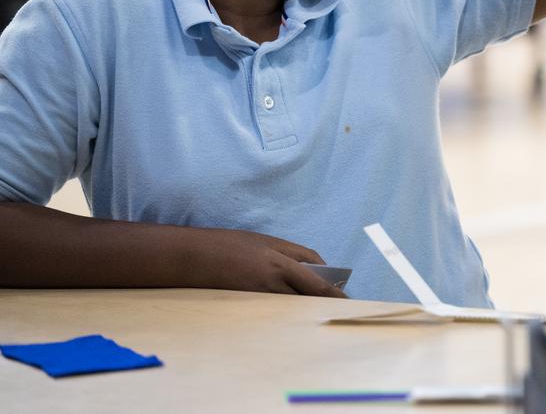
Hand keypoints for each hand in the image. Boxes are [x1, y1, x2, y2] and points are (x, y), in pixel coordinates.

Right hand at [174, 226, 347, 297]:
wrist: (191, 257)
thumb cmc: (229, 244)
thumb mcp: (264, 241)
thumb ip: (292, 253)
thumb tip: (316, 266)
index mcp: (279, 260)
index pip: (316, 279)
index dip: (333, 291)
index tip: (347, 298)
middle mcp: (272, 280)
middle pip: (308, 295)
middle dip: (326, 301)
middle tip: (341, 308)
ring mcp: (259, 295)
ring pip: (292, 305)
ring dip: (306, 306)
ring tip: (319, 309)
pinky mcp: (247, 305)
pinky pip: (274, 310)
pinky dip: (286, 309)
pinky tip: (291, 310)